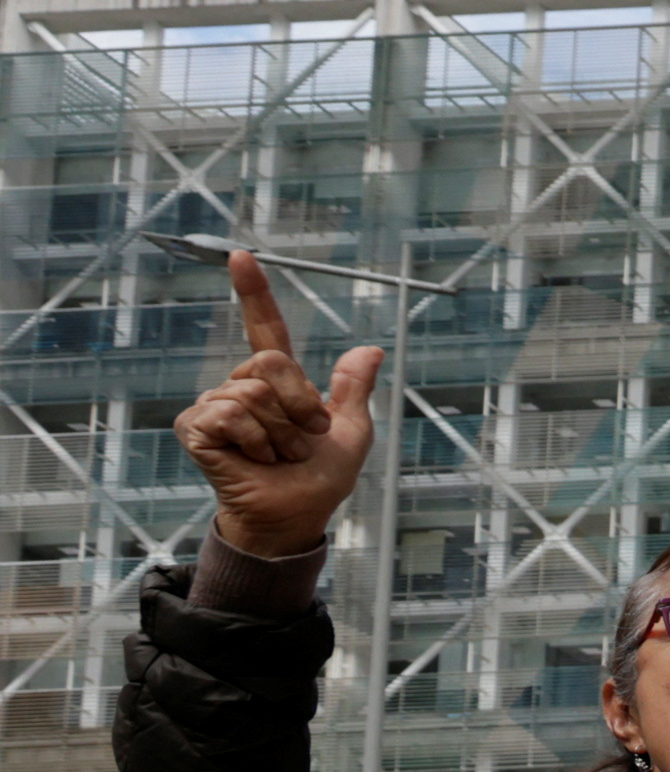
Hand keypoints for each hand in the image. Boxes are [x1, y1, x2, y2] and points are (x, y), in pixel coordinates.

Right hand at [171, 253, 383, 561]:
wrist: (296, 515)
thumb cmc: (320, 478)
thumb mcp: (351, 432)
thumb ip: (354, 391)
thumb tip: (371, 350)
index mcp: (278, 382)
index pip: (263, 327)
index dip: (253, 293)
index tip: (241, 256)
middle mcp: (240, 386)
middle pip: (271, 362)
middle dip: (301, 405)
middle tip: (305, 439)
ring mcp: (214, 406)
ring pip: (255, 394)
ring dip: (283, 433)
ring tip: (279, 456)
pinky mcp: (196, 428)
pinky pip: (231, 415)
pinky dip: (256, 442)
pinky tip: (254, 459)